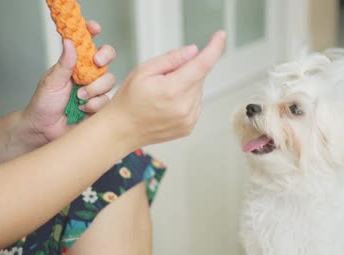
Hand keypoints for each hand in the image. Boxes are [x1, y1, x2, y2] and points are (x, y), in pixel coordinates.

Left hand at [17, 21, 115, 148]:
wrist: (44, 130)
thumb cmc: (44, 104)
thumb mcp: (52, 80)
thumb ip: (64, 63)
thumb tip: (69, 41)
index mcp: (75, 64)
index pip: (88, 44)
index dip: (93, 33)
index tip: (94, 29)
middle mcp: (87, 75)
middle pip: (107, 59)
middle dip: (104, 58)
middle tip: (96, 62)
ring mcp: (95, 91)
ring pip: (109, 81)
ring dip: (94, 88)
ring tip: (78, 97)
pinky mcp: (100, 107)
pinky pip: (107, 101)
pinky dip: (94, 104)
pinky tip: (83, 109)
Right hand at [105, 30, 226, 148]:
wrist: (122, 130)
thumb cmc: (129, 100)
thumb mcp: (143, 70)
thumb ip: (171, 59)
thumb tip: (193, 51)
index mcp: (172, 90)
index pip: (202, 65)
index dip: (214, 49)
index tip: (220, 36)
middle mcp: (184, 107)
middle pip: (199, 76)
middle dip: (186, 70)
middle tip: (163, 78)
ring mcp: (188, 119)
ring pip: (198, 90)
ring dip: (186, 85)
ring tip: (162, 95)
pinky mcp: (189, 127)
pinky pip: (195, 104)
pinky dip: (186, 99)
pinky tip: (167, 104)